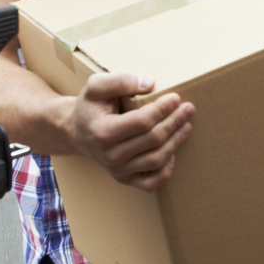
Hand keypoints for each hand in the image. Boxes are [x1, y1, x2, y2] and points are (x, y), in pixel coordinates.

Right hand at [64, 73, 193, 190]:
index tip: (176, 98)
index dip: (162, 109)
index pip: (142, 122)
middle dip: (175, 122)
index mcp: (102, 132)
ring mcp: (117, 171)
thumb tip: (150, 84)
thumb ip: (121, 80)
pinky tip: (172, 153)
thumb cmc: (89, 107)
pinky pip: (151, 183)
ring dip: (176, 141)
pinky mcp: (124, 179)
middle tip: (188, 108)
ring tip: (186, 125)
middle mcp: (110, 156)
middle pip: (153, 139)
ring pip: (156, 159)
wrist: (76, 132)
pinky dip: (166, 170)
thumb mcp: (97, 86)